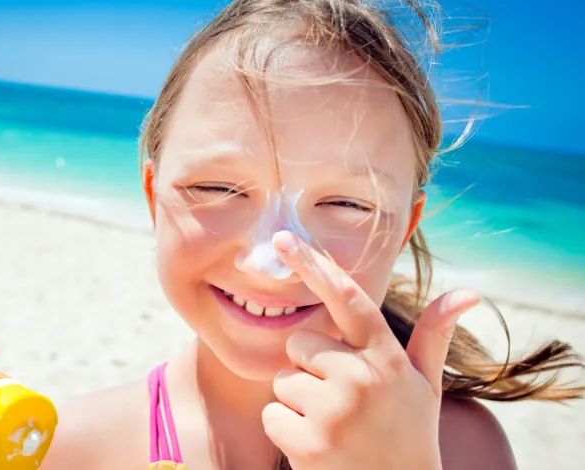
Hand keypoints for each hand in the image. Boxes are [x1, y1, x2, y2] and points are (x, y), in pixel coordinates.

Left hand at [261, 231, 479, 469]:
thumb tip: (468, 292)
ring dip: (298, 403)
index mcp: (386, 358)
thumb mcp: (424, 387)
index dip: (316, 265)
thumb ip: (434, 337)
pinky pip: (272, 415)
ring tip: (333, 426)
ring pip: (282, 382)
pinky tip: (317, 446)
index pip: (349, 299)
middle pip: (299, 344)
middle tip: (338, 400)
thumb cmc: (408, 434)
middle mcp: (361, 377)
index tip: (285, 238)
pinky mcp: (309, 441)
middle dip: (308, 369)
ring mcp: (335, 410)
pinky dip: (286, 431)